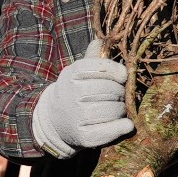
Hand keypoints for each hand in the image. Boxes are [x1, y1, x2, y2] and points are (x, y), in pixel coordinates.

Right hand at [32, 39, 131, 157]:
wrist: (54, 120)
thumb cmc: (73, 92)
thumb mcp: (77, 73)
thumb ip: (92, 58)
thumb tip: (101, 40)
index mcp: (73, 74)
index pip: (105, 68)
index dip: (118, 73)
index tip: (119, 78)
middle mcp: (73, 94)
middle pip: (114, 90)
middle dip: (119, 94)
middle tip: (114, 98)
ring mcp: (78, 116)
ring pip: (116, 109)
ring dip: (120, 110)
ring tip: (113, 110)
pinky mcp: (84, 136)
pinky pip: (114, 128)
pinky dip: (123, 126)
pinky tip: (123, 124)